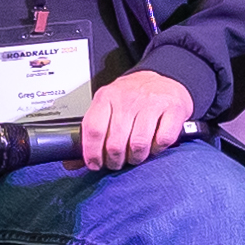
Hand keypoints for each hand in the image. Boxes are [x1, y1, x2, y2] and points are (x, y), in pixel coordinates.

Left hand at [73, 66, 196, 172]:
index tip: (95, 164)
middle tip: (117, 163)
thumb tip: (71, 163)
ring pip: (138, 144)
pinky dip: (157, 150)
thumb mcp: (109, 106)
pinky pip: (162, 140)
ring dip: (136, 158)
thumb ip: (94, 132)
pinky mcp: (173, 109)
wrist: (165, 79)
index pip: (94, 129)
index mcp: (106, 97)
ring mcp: (151, 103)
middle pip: (115, 142)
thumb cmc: (134, 98)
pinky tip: (154, 146)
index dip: (92, 153)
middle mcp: (128, 98)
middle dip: (115, 161)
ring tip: (135, 157)